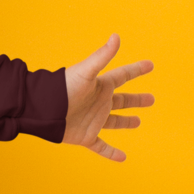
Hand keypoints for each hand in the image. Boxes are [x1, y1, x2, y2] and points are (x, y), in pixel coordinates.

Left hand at [63, 33, 155, 160]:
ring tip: (138, 122)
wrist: (42, 110)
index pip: (123, 75)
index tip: (150, 65)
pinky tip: (123, 158)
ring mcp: (93, 120)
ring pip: (114, 122)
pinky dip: (111, 153)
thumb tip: (116, 36)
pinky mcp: (86, 136)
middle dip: (136, 100)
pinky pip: (101, 146)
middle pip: (122, 100)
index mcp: (101, 86)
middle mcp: (99, 102)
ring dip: (126, 122)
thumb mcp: (85, 72)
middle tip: (151, 99)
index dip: (136, 70)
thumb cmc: (62, 88)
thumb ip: (102, 56)